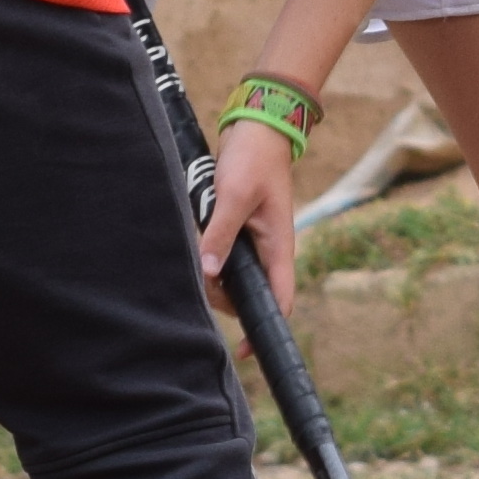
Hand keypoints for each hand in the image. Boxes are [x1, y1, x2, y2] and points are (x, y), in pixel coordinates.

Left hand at [197, 113, 304, 314]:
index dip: (265, 329)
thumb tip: (208, 273)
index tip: (245, 351)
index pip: (280, 301)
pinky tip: (198, 242)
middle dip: (223, 296)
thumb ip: (220, 234)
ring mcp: (254, 241)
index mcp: (278, 248)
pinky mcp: (240, 230)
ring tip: (198, 250)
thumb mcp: (234, 196)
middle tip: (201, 278)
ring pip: (232, 275)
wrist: (256, 127)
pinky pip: (223, 255)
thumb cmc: (253, 159)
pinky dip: (210, 255)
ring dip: (212, 273)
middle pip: (248, 294)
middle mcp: (268, 251)